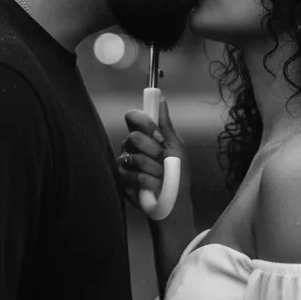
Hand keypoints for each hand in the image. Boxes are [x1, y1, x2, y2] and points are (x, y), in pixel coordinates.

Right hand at [118, 96, 190, 215]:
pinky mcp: (122, 178)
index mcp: (145, 135)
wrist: (175, 200)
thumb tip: (161, 99)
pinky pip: (131, 174)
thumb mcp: (176, 146)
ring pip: (133, 157)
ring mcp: (125, 161)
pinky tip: (153, 186)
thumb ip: (165, 124)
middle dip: (153, 150)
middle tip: (163, 159)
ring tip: (161, 176)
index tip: (158, 135)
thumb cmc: (178, 173)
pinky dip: (148, 181)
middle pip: (133, 137)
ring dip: (154, 168)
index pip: (132, 117)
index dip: (143, 122)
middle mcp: (132, 146)